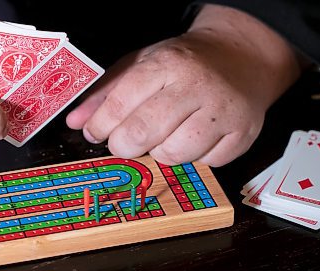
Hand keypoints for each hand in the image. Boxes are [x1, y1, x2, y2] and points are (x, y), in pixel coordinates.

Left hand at [66, 4, 302, 166]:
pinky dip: (194, 158)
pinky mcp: (243, 133)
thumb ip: (105, 93)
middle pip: (144, 134)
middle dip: (124, 146)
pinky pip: (206, 163)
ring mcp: (224, 111)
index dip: (100, 126)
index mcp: (167, 64)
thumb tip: (76, 123)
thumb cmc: (183, 64)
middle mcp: (197, 86)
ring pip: (175, 155)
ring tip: (164, 137)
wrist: (241, 57)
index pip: (121, 105)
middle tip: (125, 142)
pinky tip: (194, 139)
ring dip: (161, 153)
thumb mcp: (141, 65)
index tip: (95, 133)